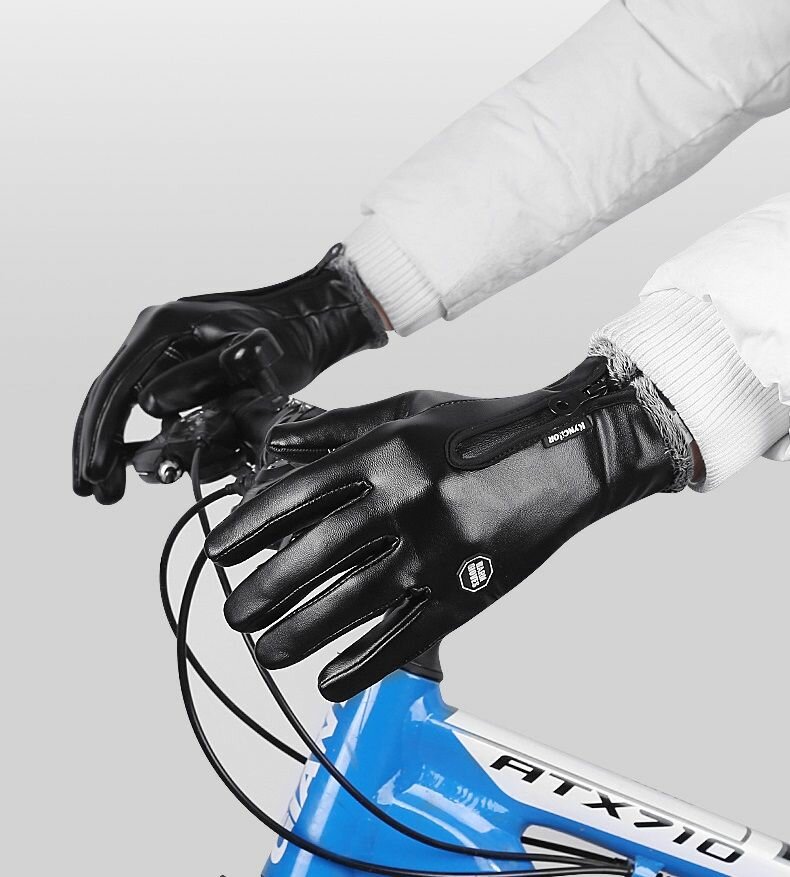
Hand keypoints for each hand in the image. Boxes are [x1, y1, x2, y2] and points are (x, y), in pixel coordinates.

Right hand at [73, 246, 385, 502]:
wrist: (301, 324)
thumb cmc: (283, 337)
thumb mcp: (254, 354)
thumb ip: (205, 376)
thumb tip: (148, 404)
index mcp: (162, 328)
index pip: (117, 386)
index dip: (102, 433)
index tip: (95, 473)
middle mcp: (152, 339)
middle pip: (107, 397)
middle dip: (97, 447)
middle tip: (94, 493)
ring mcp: (159, 355)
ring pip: (119, 406)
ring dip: (112, 449)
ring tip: (106, 493)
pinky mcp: (172, 372)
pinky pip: (142, 411)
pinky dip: (134, 440)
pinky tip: (130, 467)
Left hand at [206, 356, 673, 700]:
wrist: (565, 450)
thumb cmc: (482, 428)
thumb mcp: (408, 409)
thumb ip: (341, 427)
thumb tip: (280, 443)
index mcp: (382, 454)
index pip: (294, 496)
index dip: (247, 528)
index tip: (221, 554)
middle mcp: (402, 500)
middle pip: (312, 557)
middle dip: (263, 592)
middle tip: (235, 615)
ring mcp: (436, 549)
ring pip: (351, 604)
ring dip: (298, 635)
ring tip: (266, 652)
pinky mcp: (468, 590)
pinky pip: (407, 638)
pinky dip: (363, 665)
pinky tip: (329, 682)